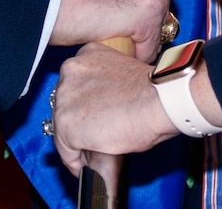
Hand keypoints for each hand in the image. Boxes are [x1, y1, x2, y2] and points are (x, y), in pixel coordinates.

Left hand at [52, 43, 176, 173]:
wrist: (158, 101)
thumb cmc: (153, 91)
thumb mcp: (123, 75)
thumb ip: (107, 86)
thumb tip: (106, 107)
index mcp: (86, 55)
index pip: (75, 85)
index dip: (82, 105)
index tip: (90, 119)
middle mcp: (70, 71)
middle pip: (65, 104)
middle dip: (78, 122)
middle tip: (93, 138)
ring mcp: (65, 97)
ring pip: (63, 126)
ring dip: (76, 142)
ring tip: (90, 154)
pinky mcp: (66, 124)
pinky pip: (66, 149)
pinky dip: (74, 161)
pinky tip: (84, 166)